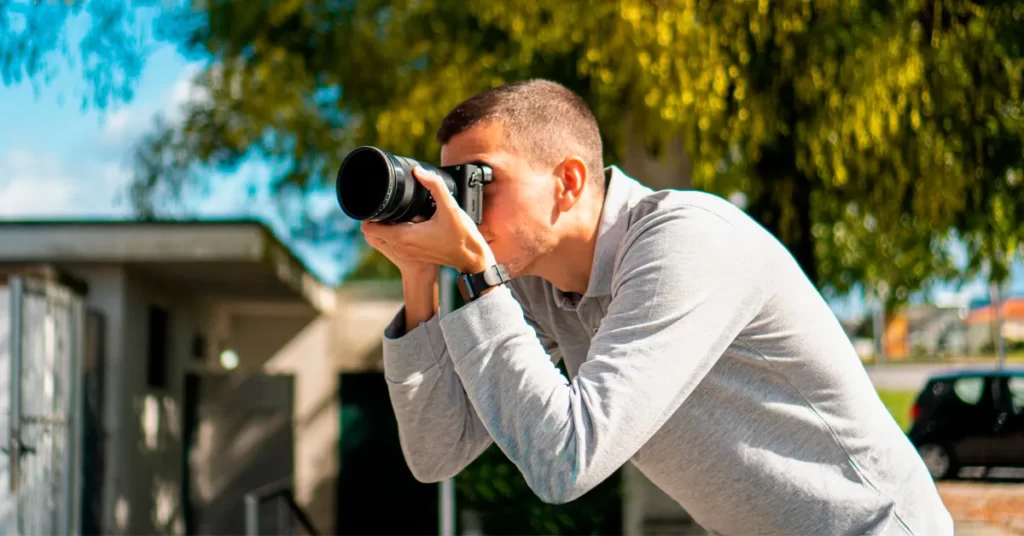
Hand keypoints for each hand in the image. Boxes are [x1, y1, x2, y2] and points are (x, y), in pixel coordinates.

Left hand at [361, 166, 495, 273]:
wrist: (472, 258)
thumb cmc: (462, 236)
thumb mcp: (450, 208)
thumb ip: (434, 186)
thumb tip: (418, 171)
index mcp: (404, 236)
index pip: (368, 227)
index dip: (369, 213)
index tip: (380, 201)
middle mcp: (401, 246)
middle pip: (375, 229)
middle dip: (380, 215)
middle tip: (393, 202)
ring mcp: (406, 252)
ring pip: (385, 235)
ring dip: (389, 222)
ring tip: (403, 209)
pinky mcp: (413, 253)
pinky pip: (396, 240)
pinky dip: (398, 229)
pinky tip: (413, 219)